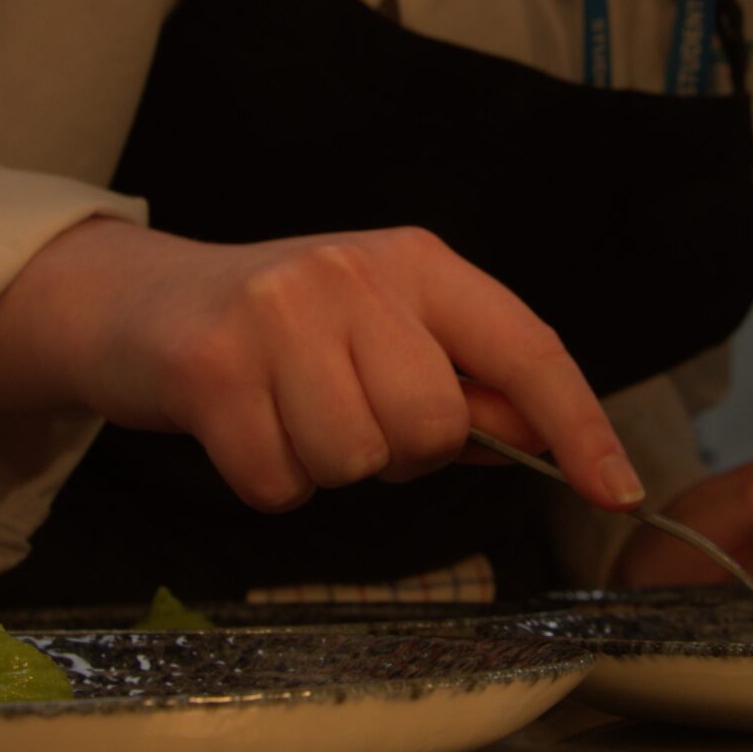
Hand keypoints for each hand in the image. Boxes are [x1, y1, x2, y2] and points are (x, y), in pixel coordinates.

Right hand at [0, 218, 644, 514]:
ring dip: (324, 468)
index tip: (616, 490)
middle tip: (345, 416)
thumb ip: (465, 381)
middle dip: (397, 453)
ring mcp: (278, 314)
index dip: (578, 425)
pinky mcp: (210, 368)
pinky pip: (279, 484)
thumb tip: (545, 440)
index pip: (525, 347)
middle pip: (432, 427)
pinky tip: (242, 431)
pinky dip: (264, 483)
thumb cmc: (281, 331)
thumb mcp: (381, 329)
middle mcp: (354, 273)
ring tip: (287, 417)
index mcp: (417, 261)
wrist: (136, 302)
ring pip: (355, 461)